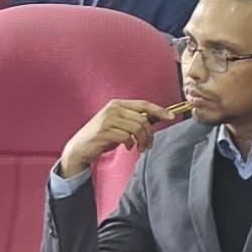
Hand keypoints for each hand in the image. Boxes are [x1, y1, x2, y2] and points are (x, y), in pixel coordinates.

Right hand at [56, 96, 178, 177]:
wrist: (79, 148)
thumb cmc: (102, 137)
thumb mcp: (118, 124)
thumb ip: (133, 120)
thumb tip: (155, 121)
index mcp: (118, 104)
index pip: (144, 104)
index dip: (160, 110)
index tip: (172, 117)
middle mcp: (113, 109)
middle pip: (143, 118)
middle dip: (150, 134)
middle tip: (149, 145)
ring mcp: (107, 119)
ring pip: (137, 128)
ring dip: (142, 141)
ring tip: (140, 148)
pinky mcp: (104, 131)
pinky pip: (126, 137)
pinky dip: (130, 144)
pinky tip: (127, 147)